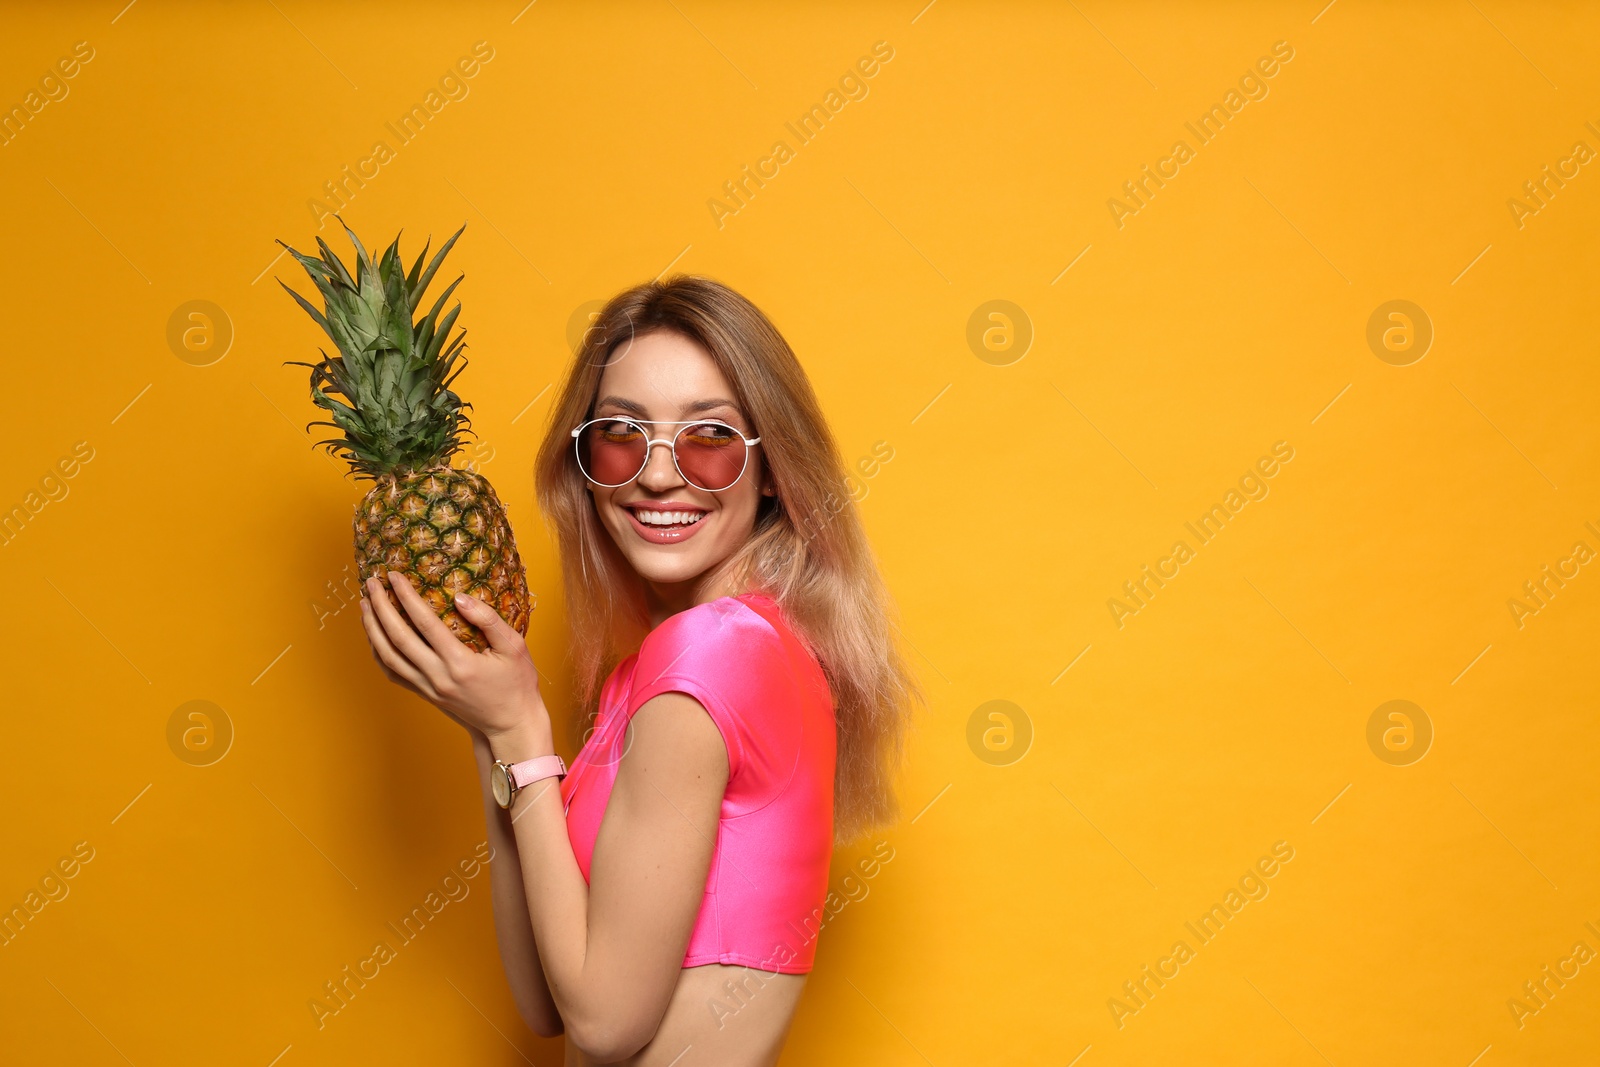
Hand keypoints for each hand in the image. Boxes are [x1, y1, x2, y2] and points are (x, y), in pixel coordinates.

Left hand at [359, 572, 549, 748]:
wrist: (511, 724)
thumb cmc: (517, 684)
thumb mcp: (514, 647)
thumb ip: (488, 619)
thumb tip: (459, 597)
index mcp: (460, 663)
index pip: (424, 622)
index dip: (406, 596)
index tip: (395, 576)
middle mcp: (438, 677)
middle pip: (398, 638)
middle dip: (381, 607)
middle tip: (372, 584)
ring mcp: (428, 688)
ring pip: (389, 657)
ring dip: (372, 629)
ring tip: (365, 605)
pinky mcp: (426, 695)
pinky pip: (393, 673)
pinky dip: (379, 653)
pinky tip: (375, 636)